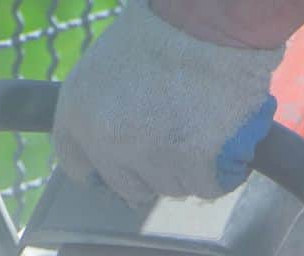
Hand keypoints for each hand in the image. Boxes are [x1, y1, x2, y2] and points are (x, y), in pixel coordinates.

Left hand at [53, 1, 283, 205]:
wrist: (211, 18)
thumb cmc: (165, 28)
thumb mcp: (108, 64)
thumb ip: (104, 112)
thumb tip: (119, 163)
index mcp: (78, 113)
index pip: (81, 168)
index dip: (105, 170)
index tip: (124, 166)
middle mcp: (109, 144)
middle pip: (131, 189)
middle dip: (152, 170)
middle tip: (175, 133)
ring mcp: (153, 159)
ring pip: (173, 188)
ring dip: (190, 167)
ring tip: (203, 119)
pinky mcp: (197, 168)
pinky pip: (211, 186)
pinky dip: (224, 167)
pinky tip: (226, 132)